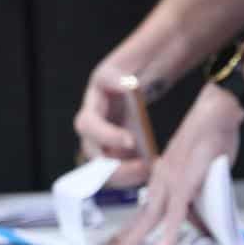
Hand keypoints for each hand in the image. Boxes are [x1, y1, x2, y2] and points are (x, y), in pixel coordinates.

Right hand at [74, 58, 159, 186]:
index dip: (106, 135)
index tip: (131, 140)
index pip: (88, 126)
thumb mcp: (119, 68)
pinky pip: (122, 173)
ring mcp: (104, 147)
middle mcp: (93, 133)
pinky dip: (137, 175)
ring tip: (152, 171)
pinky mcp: (118, 156)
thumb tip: (126, 84)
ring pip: (107, 171)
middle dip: (116, 167)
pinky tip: (155, 170)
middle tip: (144, 167)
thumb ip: (118, 77)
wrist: (132, 85)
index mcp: (91, 109)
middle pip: (94, 158)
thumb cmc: (124, 76)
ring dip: (128, 176)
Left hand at [105, 83, 243, 244]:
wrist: (216, 113)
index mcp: (163, 176)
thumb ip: (199, 198)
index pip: (146, 207)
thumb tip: (200, 223)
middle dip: (125, 236)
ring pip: (151, 217)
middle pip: (142, 215)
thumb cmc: (213, 138)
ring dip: (137, 238)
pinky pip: (174, 215)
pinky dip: (168, 236)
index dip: (134, 226)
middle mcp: (162, 179)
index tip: (123, 241)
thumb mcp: (203, 172)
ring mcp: (171, 181)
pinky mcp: (184, 183)